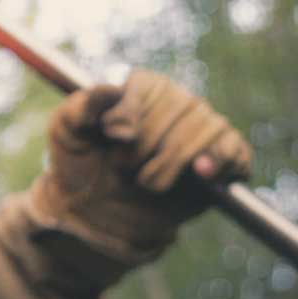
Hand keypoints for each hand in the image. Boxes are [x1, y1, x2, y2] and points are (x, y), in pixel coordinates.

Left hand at [31, 71, 251, 256]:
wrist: (95, 211)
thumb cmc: (80, 164)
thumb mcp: (65, 132)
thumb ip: (79, 106)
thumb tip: (112, 90)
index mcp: (143, 87)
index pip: (151, 87)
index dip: (130, 115)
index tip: (113, 138)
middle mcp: (179, 101)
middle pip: (179, 108)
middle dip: (144, 146)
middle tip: (122, 167)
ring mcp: (204, 130)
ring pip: (204, 132)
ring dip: (167, 164)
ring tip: (144, 182)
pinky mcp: (221, 161)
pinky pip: (234, 152)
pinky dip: (219, 162)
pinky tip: (200, 172)